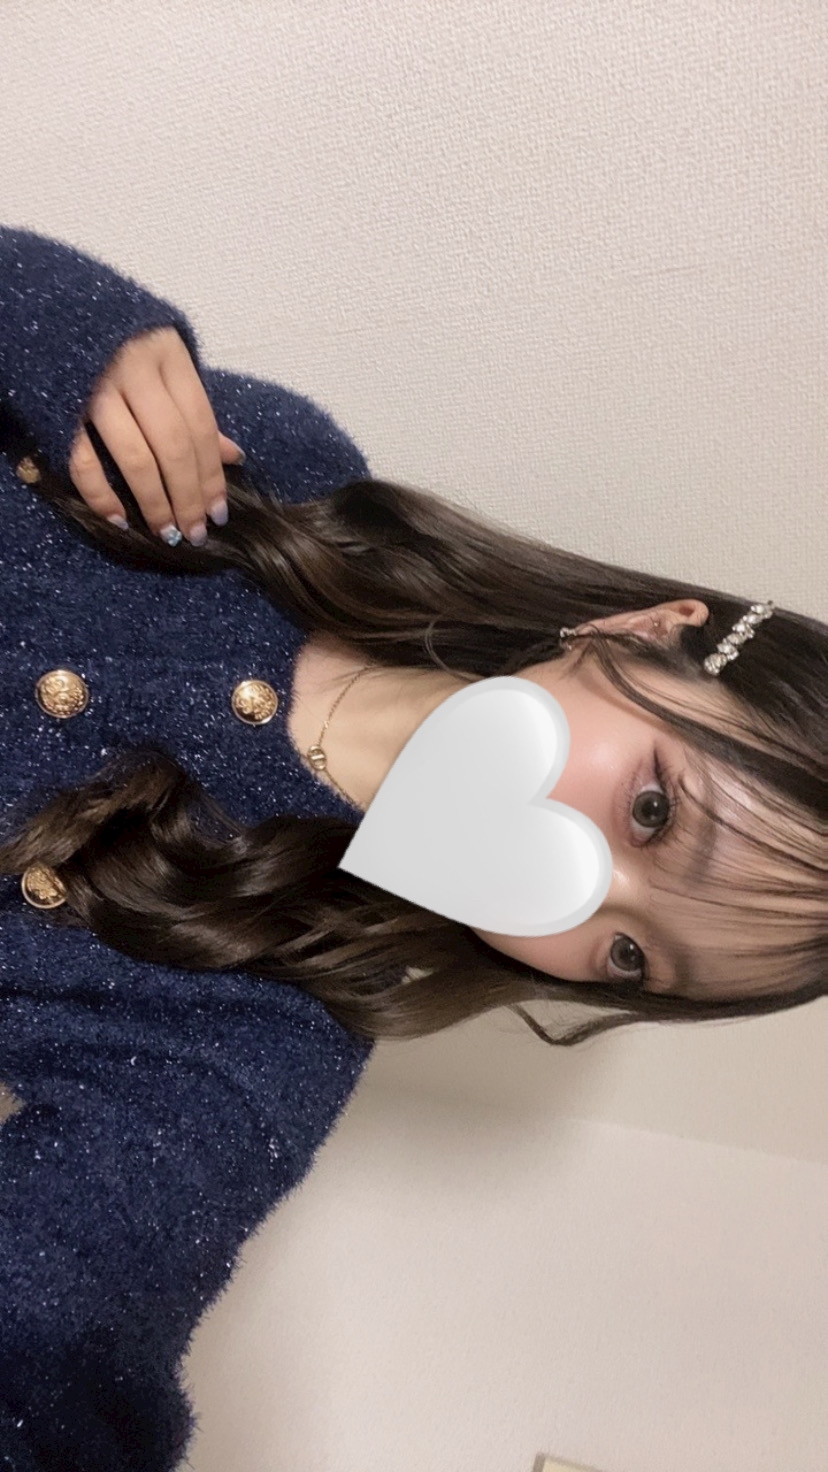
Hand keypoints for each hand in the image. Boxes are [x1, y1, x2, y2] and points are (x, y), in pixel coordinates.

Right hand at [68, 326, 243, 544]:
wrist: (54, 311)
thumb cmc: (121, 342)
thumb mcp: (165, 363)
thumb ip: (194, 409)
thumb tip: (235, 457)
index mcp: (168, 355)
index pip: (200, 425)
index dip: (212, 475)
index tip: (218, 513)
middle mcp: (135, 370)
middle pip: (173, 446)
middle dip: (188, 496)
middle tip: (195, 532)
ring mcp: (96, 388)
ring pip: (136, 457)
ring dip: (154, 502)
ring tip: (168, 533)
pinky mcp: (62, 406)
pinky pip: (84, 460)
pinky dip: (100, 495)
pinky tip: (118, 519)